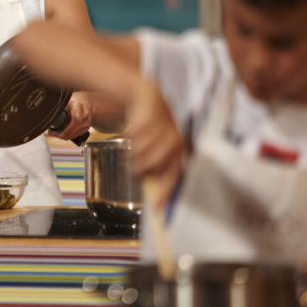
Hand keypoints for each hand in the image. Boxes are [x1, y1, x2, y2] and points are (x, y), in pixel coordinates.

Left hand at [49, 92, 91, 139]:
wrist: (89, 102)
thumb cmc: (76, 100)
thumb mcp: (68, 99)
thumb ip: (60, 105)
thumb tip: (47, 111)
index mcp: (78, 106)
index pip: (75, 119)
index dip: (64, 128)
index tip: (53, 130)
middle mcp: (84, 115)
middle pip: (73, 129)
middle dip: (61, 134)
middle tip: (51, 133)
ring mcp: (86, 122)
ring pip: (74, 134)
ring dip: (63, 136)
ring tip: (55, 134)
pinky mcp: (86, 128)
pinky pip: (76, 135)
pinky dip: (68, 136)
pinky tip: (62, 134)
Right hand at [125, 81, 184, 207]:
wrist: (149, 99)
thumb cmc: (155, 130)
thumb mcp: (160, 149)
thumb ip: (157, 170)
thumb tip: (153, 196)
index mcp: (178, 152)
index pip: (172, 176)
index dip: (163, 192)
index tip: (154, 207)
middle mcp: (173, 142)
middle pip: (150, 165)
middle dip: (138, 169)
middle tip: (133, 169)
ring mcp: (160, 130)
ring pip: (138, 152)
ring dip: (132, 152)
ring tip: (134, 146)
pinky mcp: (147, 120)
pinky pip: (131, 137)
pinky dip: (128, 136)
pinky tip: (132, 131)